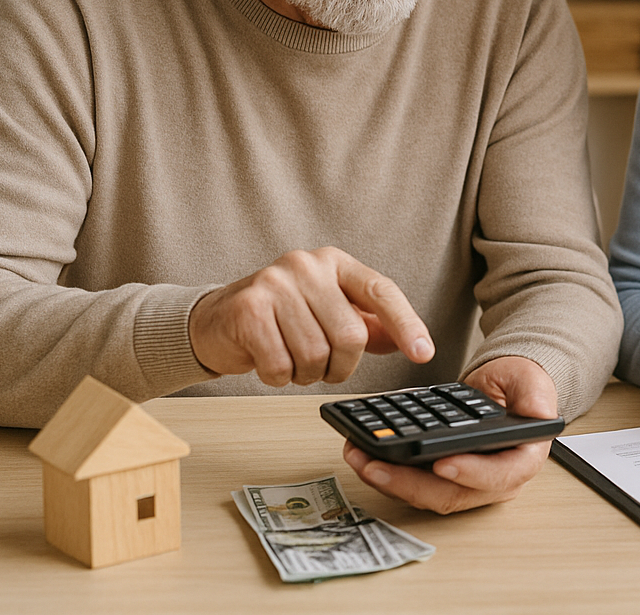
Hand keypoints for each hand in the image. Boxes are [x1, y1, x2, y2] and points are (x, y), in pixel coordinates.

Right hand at [188, 247, 433, 385]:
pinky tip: (269, 360)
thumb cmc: (279, 317)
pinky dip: (279, 377)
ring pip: (316, 355)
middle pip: (350, 336)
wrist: (216, 320)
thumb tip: (407, 341)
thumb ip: (367, 324)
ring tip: (291, 359)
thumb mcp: (328, 312)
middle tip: (322, 366)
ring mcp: (276, 284)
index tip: (424, 353)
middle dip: (340, 366)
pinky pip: (281, 365)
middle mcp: (306, 266)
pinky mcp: (249, 310)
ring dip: (307, 373)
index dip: (406, 324)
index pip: (381, 292)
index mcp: (333, 263)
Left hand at [342, 355, 556, 513]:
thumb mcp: (532, 381)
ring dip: (391, 481)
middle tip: (377, 466)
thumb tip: (539, 413)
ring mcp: (466, 484)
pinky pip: (416, 484)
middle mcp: (494, 481)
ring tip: (361, 458)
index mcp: (522, 461)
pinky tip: (365, 455)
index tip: (442, 463)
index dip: (470, 474)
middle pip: (451, 495)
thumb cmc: (519, 386)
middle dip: (410, 484)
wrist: (504, 389)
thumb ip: (536, 396)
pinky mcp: (443, 479)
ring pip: (427, 495)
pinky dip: (389, 473)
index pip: (497, 477)